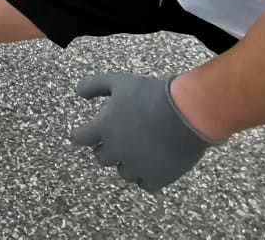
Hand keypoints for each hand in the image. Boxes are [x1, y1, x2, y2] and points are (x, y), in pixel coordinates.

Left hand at [71, 73, 216, 190]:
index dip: (82, 134)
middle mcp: (116, 150)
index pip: (80, 138)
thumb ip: (94, 85)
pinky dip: (146, 176)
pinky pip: (145, 184)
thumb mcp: (119, 82)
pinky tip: (152, 165)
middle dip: (107, 148)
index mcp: (103, 128)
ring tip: (139, 150)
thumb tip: (79, 92)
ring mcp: (136, 166)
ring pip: (123, 172)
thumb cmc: (151, 94)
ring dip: (126, 163)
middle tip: (119, 138)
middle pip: (101, 157)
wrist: (185, 112)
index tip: (84, 134)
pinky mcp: (157, 177)